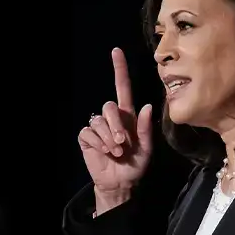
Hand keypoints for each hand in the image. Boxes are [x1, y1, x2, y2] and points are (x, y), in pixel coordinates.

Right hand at [78, 47, 154, 211]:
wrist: (120, 183)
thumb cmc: (135, 165)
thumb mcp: (147, 149)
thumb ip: (146, 129)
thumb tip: (148, 106)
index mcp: (128, 116)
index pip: (122, 87)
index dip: (119, 69)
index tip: (116, 51)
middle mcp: (111, 118)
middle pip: (108, 107)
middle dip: (115, 125)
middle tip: (123, 143)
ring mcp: (97, 127)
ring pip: (98, 121)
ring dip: (108, 138)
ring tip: (116, 152)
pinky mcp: (87, 138)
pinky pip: (89, 132)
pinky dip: (98, 143)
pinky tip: (104, 152)